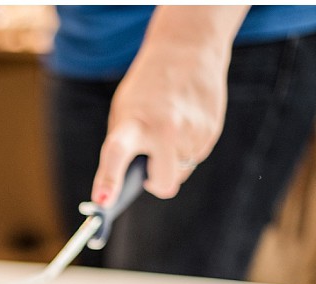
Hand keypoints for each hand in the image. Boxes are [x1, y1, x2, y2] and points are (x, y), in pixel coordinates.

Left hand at [92, 6, 247, 206]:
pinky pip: (194, 157)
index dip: (109, 180)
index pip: (117, 154)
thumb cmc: (146, 90)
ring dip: (171, 161)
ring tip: (169, 128)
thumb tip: (131, 182)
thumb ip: (125, 147)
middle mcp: (164, 130)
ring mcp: (191, 132)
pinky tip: (184, 123)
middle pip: (163, 184)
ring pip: (180, 171)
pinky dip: (186, 149)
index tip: (104, 201)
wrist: (187, 50)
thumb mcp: (124, 112)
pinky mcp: (211, 132)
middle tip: (148, 170)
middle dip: (156, 184)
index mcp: (133, 123)